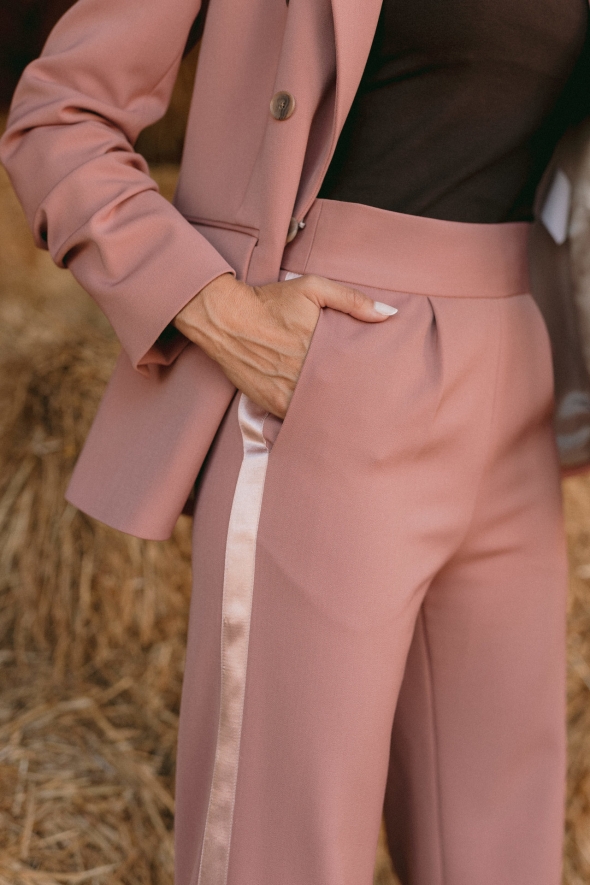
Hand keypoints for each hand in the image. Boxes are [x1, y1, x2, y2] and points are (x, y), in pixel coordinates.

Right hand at [173, 272, 396, 418]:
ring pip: (321, 410)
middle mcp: (305, 374)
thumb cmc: (269, 301)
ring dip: (333, 411)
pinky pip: (297, 417)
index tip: (380, 383)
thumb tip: (389, 314)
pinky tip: (321, 418)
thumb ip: (352, 300)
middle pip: (341, 394)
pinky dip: (309, 417)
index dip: (369, 379)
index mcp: (322, 348)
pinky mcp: (272, 404)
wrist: (224, 318)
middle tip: (372, 404)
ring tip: (350, 416)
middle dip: (354, 398)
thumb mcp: (313, 288)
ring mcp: (288, 392)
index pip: (356, 372)